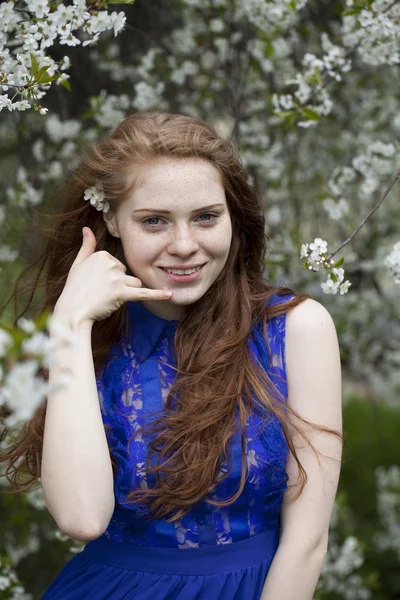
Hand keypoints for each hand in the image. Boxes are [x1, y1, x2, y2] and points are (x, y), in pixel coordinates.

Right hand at [54, 227, 171, 324]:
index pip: (119, 265)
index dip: (111, 277)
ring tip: (108, 299)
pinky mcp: (121, 293)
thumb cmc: (74, 289)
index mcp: (102, 255)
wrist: (72, 312)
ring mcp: (116, 278)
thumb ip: (87, 246)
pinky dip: (157, 294)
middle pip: (128, 274)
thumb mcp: (78, 264)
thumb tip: (87, 228)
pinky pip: (144, 293)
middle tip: (100, 293)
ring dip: (127, 293)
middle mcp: (110, 264)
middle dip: (120, 285)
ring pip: (135, 284)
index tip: (97, 283)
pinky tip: (170, 294)